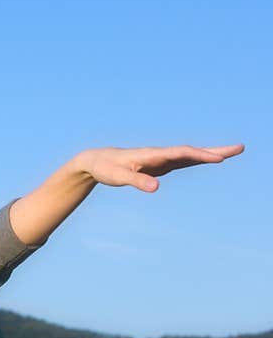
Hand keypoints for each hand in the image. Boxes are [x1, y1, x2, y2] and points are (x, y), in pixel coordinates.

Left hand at [78, 143, 244, 191]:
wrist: (96, 160)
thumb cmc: (106, 167)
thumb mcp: (118, 176)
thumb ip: (136, 181)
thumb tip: (156, 189)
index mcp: (152, 155)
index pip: (180, 153)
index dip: (200, 155)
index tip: (218, 159)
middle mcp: (159, 154)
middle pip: (191, 151)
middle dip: (214, 151)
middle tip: (239, 148)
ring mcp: (161, 159)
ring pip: (189, 156)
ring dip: (210, 154)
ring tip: (232, 153)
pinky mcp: (159, 165)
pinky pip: (182, 162)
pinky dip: (198, 160)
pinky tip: (208, 160)